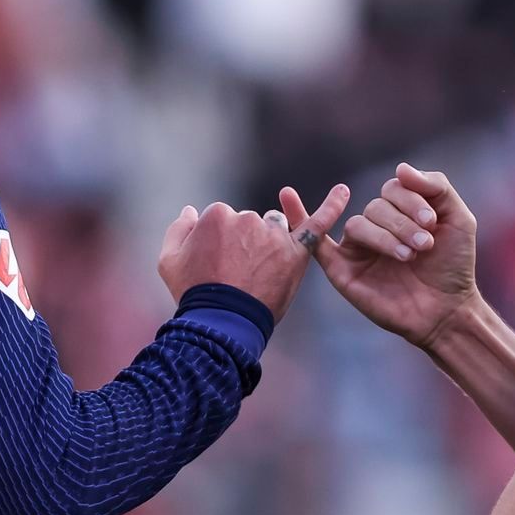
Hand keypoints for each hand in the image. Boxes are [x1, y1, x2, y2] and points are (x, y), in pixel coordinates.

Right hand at [158, 186, 350, 320]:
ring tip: (258, 275)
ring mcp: (273, 235)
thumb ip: (178, 230)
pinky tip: (345, 191)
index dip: (221, 246)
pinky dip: (333, 205)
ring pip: (275, 229)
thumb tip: (191, 211)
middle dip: (245, 245)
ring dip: (270, 244)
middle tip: (237, 277)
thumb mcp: (168, 260)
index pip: (224, 220)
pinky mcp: (295, 252)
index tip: (218, 267)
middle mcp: (248, 217)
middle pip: (251, 223)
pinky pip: (318, 224)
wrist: (222, 324)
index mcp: (218, 214)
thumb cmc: (193, 293)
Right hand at [292, 164, 480, 347]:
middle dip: (402, 222)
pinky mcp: (342, 269)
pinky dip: (301, 218)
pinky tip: (290, 198)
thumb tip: (400, 168)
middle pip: (375, 207)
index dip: (412, 201)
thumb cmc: (452, 266)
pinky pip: (314, 242)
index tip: (433, 223)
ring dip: (385, 236)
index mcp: (398, 210)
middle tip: (424, 244)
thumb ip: (436, 187)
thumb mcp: (457, 218)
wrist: (447, 310)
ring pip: (358, 225)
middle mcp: (375, 226)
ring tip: (409, 255)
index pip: (393, 189)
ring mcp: (356, 248)